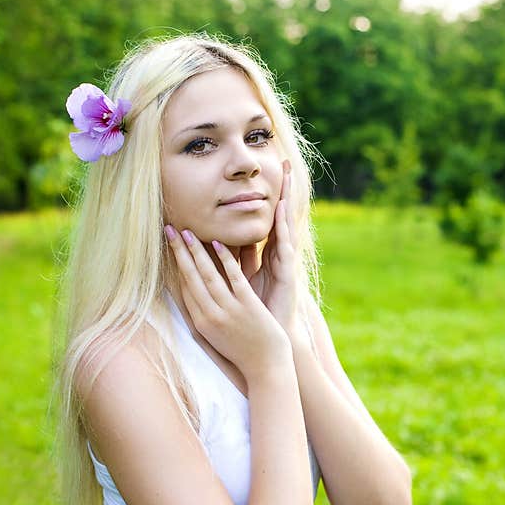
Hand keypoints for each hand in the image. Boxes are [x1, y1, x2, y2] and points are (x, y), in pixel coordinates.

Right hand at [166, 225, 289, 383]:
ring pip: (208, 275)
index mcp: (200, 323)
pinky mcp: (247, 306)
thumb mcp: (217, 336)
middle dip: (178, 252)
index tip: (169, 246)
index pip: (183, 288)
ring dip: (196, 251)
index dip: (175, 265)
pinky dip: (225, 259)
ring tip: (187, 231)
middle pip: (190, 278)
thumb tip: (195, 298)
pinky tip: (218, 242)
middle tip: (169, 229)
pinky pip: (234, 277)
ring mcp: (228, 310)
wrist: (266, 368)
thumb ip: (206, 316)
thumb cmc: (243, 351)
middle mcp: (210, 316)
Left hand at [241, 160, 303, 341]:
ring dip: (285, 201)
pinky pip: (284, 246)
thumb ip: (234, 262)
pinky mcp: (288, 273)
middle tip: (286, 161)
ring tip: (286, 176)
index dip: (272, 196)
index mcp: (270, 256)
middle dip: (285, 189)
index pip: (271, 219)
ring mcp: (286, 263)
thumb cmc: (258, 313)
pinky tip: (280, 210)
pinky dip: (281, 228)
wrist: (271, 343)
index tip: (273, 171)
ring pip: (287, 225)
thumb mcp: (243, 282)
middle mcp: (280, 255)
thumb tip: (216, 243)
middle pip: (283, 215)